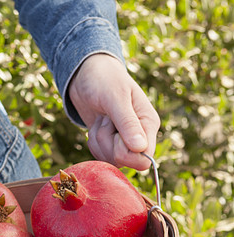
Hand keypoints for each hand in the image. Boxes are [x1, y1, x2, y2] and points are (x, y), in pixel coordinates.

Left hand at [68, 54, 159, 170]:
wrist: (87, 75)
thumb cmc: (104, 80)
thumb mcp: (115, 98)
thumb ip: (127, 123)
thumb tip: (140, 148)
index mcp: (149, 124)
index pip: (143, 158)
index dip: (125, 153)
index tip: (115, 134)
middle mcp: (140, 136)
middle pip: (123, 161)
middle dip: (107, 142)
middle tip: (106, 119)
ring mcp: (124, 141)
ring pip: (109, 159)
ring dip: (98, 140)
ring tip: (102, 118)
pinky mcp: (110, 144)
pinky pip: (100, 156)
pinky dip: (93, 142)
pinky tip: (97, 124)